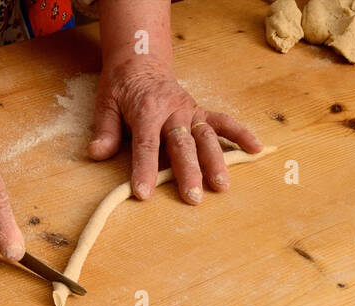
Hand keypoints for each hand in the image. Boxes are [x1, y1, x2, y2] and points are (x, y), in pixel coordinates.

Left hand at [89, 61, 262, 203]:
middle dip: (188, 171)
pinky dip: (241, 134)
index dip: (144, 169)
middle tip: (193, 197)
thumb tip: (97, 153)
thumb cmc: (122, 87)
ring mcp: (190, 111)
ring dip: (216, 161)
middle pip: (181, 144)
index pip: (146, 145)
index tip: (143, 193)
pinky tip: (256, 149)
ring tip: (222, 185)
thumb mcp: (106, 103)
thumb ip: (105, 130)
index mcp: (147, 110)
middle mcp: (173, 111)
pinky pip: (223, 122)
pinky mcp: (201, 112)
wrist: (141, 60)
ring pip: (206, 137)